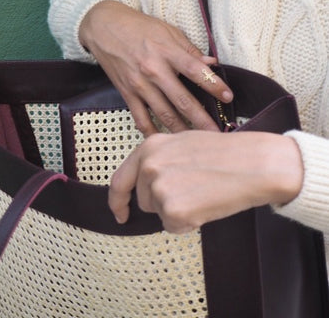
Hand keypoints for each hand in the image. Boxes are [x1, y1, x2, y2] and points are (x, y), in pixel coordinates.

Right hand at [79, 0, 232, 134]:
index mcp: (167, 51)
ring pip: (164, 113)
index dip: (214, 85)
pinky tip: (163, 142)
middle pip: (182, 99)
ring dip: (181, 130)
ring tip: (196, 143)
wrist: (103, 27)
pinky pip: (140, 118)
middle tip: (217, 134)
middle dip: (201, 119)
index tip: (228, 97)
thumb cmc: (137, 26)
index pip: (196, 71)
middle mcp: (154, 69)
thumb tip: (211, 62)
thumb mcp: (166, 30)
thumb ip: (189, 49)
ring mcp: (139, 84)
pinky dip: (151, 132)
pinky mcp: (127, 93)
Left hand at [108, 131, 303, 231]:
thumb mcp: (183, 143)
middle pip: (143, 200)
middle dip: (163, 202)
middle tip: (193, 189)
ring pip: (159, 214)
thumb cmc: (225, 153)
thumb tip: (148, 181)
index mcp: (149, 147)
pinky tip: (206, 204)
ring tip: (202, 192)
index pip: (120, 180)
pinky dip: (189, 223)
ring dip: (177, 211)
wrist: (253, 164)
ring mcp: (159, 188)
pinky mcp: (173, 210)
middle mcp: (149, 166)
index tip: (120, 212)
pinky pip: (174, 227)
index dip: (117, 200)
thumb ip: (160, 160)